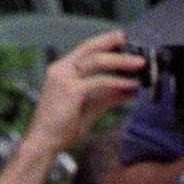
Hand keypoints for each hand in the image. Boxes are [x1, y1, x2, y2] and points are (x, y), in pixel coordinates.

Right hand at [27, 30, 144, 157]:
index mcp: (62, 70)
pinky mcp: (71, 90)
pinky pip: (99, 82)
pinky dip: (118, 82)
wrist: (43, 143)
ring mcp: (65, 78)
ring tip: (140, 63)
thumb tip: (129, 90)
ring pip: (97, 61)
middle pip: (90, 48)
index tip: (122, 40)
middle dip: (113, 42)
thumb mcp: (89, 108)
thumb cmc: (63, 129)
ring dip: (121, 61)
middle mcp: (61, 69)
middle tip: (134, 42)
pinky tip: (132, 85)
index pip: (85, 50)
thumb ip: (107, 97)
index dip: (104, 43)